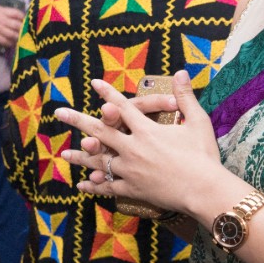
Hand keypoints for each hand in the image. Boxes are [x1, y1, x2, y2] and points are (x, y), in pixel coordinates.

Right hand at [0, 4, 23, 49]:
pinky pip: (5, 41)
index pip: (16, 13)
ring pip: (12, 34)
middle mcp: (0, 20)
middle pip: (16, 25)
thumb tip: (12, 13)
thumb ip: (2, 10)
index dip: (22, 17)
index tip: (24, 19)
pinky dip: (10, 43)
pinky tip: (12, 43)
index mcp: (0, 11)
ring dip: (18, 37)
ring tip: (20, 37)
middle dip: (22, 28)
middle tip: (25, 30)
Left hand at [58, 71, 229, 215]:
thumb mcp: (198, 122)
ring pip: (99, 160)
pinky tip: (81, 185)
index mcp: (147, 130)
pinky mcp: (133, 189)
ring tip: (64, 152)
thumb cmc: (204, 156)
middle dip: (77, 120)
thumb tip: (181, 71)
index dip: (108, 94)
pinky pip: (108, 187)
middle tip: (59, 113)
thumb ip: (186, 96)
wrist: (204, 191)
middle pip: (100, 131)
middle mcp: (133, 148)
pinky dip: (94, 186)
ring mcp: (130, 170)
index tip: (94, 83)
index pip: (123, 107)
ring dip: (81, 155)